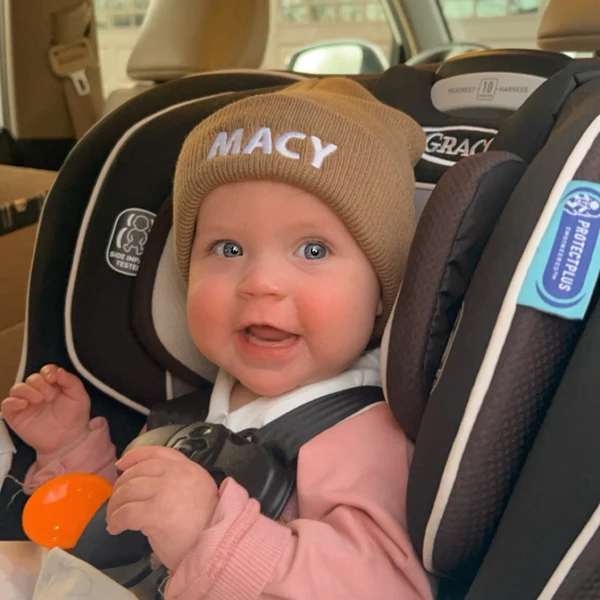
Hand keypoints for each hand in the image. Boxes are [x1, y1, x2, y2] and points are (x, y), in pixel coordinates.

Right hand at [1, 365, 90, 459]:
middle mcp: (39, 392)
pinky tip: (24, 404)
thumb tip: (59, 371)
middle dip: (40, 383)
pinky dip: (13, 401)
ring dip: (27, 390)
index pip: (46, 371)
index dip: (48, 371)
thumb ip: (71, 382)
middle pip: (32, 378)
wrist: (68, 441)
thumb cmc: (74, 418)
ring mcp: (27, 403)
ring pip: (17, 388)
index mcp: (54, 385)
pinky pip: (7, 404)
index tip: (52, 377)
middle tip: (49, 395)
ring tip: (39, 399)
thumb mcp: (79, 397)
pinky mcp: (16, 415)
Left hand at [106, 446, 218, 570]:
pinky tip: (116, 528)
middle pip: (138, 471)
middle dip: (121, 486)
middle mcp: (177, 473)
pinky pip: (127, 512)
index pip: (157, 453)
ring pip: (129, 490)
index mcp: (189, 468)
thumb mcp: (197, 492)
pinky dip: (116, 520)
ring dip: (116, 505)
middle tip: (116, 502)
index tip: (122, 463)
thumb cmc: (206, 525)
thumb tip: (148, 489)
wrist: (217, 545)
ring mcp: (166, 491)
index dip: (136, 456)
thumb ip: (177, 482)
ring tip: (113, 518)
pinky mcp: (156, 512)